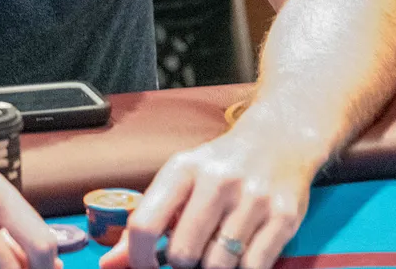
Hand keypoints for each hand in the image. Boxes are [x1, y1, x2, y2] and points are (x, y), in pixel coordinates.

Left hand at [98, 123, 320, 268]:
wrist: (279, 139)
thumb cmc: (220, 166)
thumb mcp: (180, 181)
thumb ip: (148, 221)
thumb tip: (111, 265)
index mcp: (183, 168)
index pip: (145, 224)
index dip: (138, 258)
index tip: (145, 268)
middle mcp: (218, 181)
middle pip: (183, 253)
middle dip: (182, 264)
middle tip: (190, 254)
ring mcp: (253, 199)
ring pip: (219, 264)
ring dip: (213, 267)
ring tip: (216, 250)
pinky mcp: (284, 217)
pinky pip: (253, 267)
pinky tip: (239, 254)